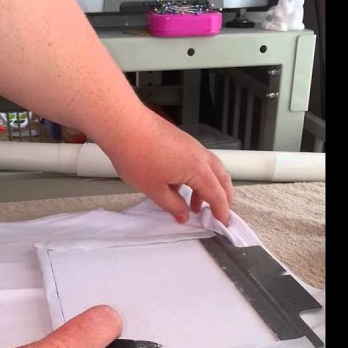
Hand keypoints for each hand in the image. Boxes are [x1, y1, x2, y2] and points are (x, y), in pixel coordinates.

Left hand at [99, 109, 234, 225]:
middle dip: (223, 197)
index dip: (221, 210)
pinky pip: (198, 160)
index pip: (217, 194)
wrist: (124, 125)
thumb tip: (183, 214)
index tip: (222, 222)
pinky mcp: (181, 139)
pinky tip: (180, 185)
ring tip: (196, 203)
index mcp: (198, 169)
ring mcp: (191, 145)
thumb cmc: (137, 154)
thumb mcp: (154, 190)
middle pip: (221, 178)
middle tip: (218, 213)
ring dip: (209, 186)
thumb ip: (173, 205)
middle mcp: (199, 155)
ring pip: (211, 168)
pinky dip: (198, 175)